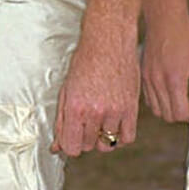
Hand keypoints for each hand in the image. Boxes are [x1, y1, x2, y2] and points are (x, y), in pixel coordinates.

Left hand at [52, 0, 141, 156]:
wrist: (109, 41)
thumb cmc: (85, 62)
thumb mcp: (66, 91)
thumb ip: (61, 121)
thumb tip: (56, 148)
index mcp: (76, 108)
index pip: (72, 147)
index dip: (70, 145)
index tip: (72, 136)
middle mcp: (95, 112)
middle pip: (88, 146)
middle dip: (85, 137)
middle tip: (86, 120)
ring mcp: (115, 111)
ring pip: (107, 144)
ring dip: (102, 137)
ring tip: (100, 121)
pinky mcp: (131, 108)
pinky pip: (127, 137)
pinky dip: (120, 136)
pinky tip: (114, 125)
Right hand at [142, 13, 188, 122]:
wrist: (165, 20)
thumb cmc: (183, 36)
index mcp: (174, 79)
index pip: (180, 113)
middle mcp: (158, 82)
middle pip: (168, 115)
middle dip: (182, 114)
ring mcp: (148, 79)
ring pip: (157, 110)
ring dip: (170, 110)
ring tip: (180, 100)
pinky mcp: (143, 75)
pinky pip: (149, 99)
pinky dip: (159, 102)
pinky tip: (169, 92)